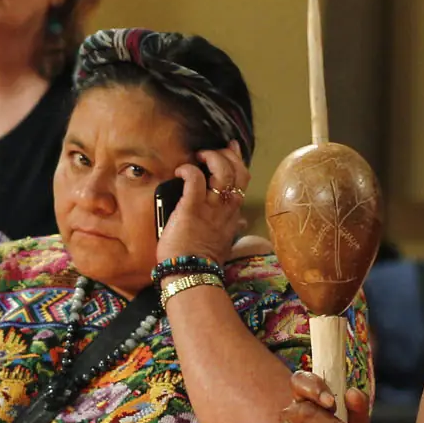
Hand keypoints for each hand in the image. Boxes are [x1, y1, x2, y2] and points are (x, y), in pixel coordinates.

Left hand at [154, 141, 249, 266]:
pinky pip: (195, 178)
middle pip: (237, 171)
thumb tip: (241, 223)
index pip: (242, 180)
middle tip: (210, 152)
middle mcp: (226, 207)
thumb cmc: (202, 261)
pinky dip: (188, 169)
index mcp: (232, 214)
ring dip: (211, 157)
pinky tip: (181, 170)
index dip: (238, 160)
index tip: (231, 149)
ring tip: (198, 157)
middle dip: (226, 154)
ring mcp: (211, 207)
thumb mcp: (224, 242)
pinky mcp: (192, 207)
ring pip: (223, 170)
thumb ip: (232, 228)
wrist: (191, 274)